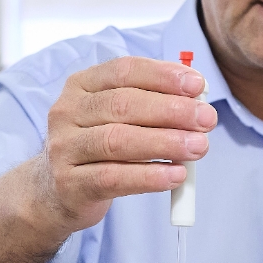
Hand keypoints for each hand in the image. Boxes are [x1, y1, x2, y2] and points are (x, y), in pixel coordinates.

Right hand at [33, 56, 216, 235]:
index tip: (198, 86)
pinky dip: (149, 177)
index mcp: (81, 86)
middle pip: (123, 105)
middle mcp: (66, 112)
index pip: (123, 70)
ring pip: (118, 141)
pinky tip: (176, 176)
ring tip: (199, 147)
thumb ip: (151, 102)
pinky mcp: (70, 184)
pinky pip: (113, 178)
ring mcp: (64, 149)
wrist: (55, 192)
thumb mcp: (116, 117)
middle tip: (207, 120)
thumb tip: (197, 97)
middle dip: (171, 110)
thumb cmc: (98, 147)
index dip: (163, 76)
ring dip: (165, 143)